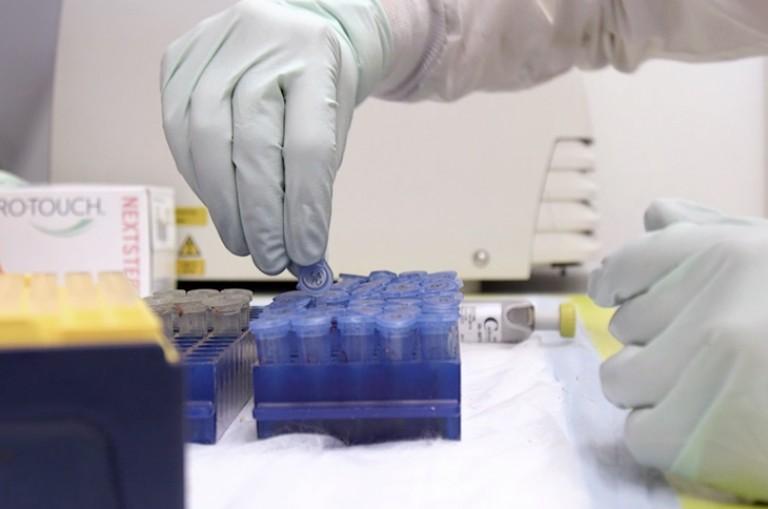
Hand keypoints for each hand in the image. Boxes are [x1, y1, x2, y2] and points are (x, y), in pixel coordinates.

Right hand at [161, 0, 391, 273]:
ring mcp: (212, 50)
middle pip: (254, 147)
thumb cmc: (313, 85)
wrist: (285, 30)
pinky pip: (180, 134)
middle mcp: (260, 45)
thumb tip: (300, 251)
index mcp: (313, 57)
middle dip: (262, 217)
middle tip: (272, 258)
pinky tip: (222, 207)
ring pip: (207, 143)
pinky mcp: (177, 62)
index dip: (305, 207)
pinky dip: (202, 182)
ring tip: (246, 243)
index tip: (307, 251)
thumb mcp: (332, 121)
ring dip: (226, 208)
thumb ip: (315, 181)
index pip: (308, 145)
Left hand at [589, 199, 767, 501]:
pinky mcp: (698, 438)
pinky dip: (664, 435)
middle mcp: (711, 308)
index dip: (615, 282)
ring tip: (705, 389)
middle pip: (622, 326)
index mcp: (729, 255)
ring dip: (651, 388)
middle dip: (653, 339)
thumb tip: (655, 214)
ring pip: (619, 379)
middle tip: (706, 352)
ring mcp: (703, 373)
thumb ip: (710, 234)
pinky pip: (638, 434)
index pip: (626, 264)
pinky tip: (706, 426)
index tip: (613, 293)